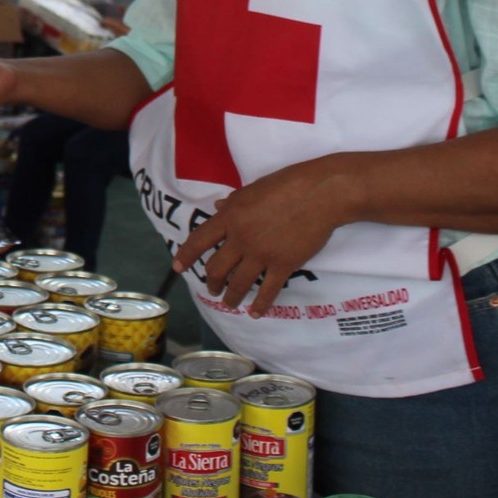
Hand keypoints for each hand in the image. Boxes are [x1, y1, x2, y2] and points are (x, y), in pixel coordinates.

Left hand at [169, 156, 362, 316]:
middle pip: (216, 268)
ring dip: (231, 297)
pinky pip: (268, 291)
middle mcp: (241, 238)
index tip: (177, 268)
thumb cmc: (287, 184)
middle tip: (213, 289)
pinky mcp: (283, 264)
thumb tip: (216, 208)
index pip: (199, 240)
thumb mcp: (252, 189)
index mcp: (230, 216)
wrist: (320, 193)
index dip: (186, 255)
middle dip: (211, 282)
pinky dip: (260, 305)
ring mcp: (261, 254)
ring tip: (230, 303)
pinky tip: (255, 313)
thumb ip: (232, 203)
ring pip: (238, 284)